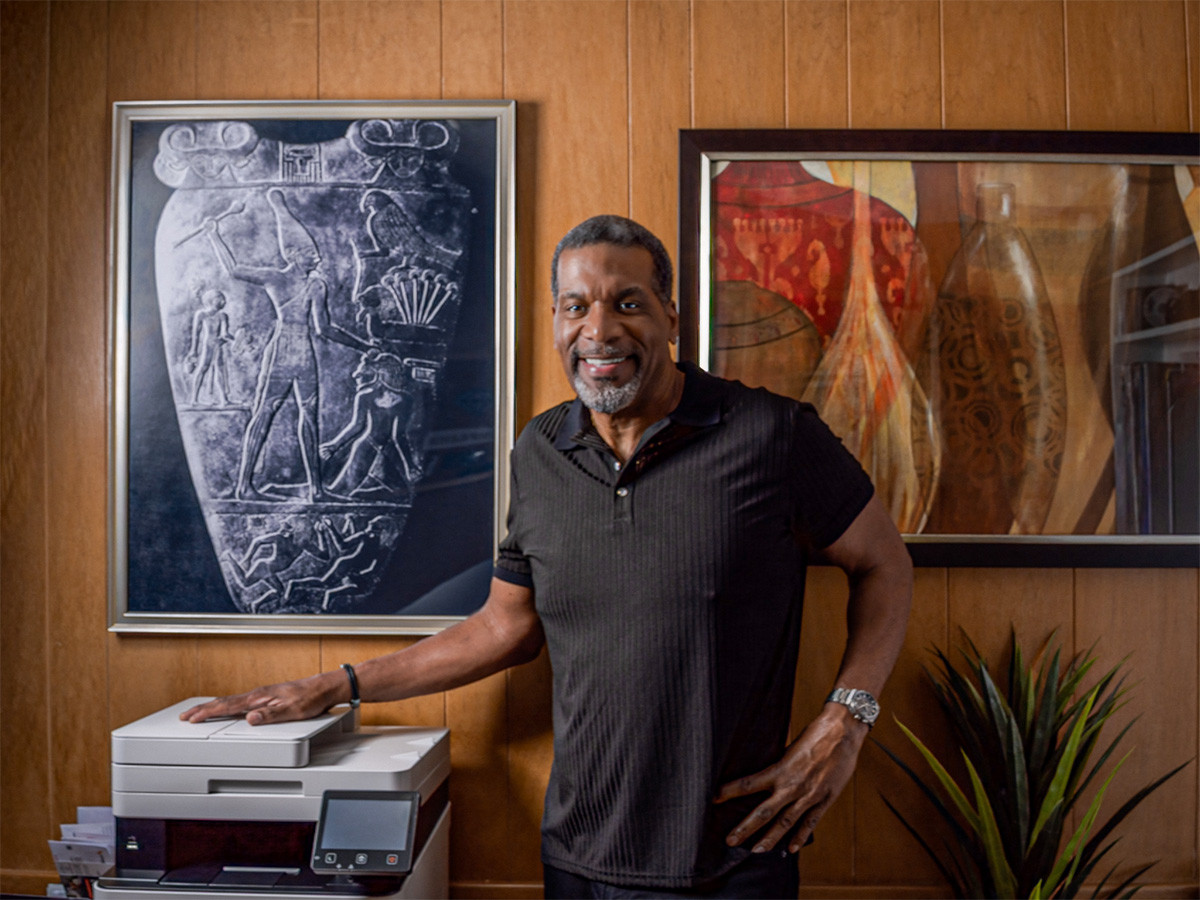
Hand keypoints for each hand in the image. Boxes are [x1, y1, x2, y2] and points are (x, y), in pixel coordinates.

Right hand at [179, 671, 345, 725]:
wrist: (325, 688)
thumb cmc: (312, 699)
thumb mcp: (294, 711)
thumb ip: (271, 716)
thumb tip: (250, 719)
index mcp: (261, 697)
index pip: (228, 706)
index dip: (208, 712)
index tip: (191, 717)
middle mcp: (259, 694)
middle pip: (225, 701)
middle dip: (203, 708)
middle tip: (185, 715)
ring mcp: (262, 695)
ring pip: (231, 701)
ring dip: (213, 706)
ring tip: (199, 712)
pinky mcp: (268, 697)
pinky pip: (241, 701)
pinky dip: (228, 705)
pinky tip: (228, 709)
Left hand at [715, 706, 867, 853]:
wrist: (843, 732)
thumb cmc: (815, 733)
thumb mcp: (791, 746)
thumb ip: (779, 762)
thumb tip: (765, 770)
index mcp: (780, 769)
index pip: (748, 783)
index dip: (730, 791)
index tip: (714, 798)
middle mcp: (792, 786)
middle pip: (764, 812)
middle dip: (745, 828)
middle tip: (730, 840)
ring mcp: (809, 795)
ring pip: (785, 823)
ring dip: (770, 838)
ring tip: (757, 851)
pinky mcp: (824, 799)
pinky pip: (810, 822)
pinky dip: (800, 836)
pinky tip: (791, 849)